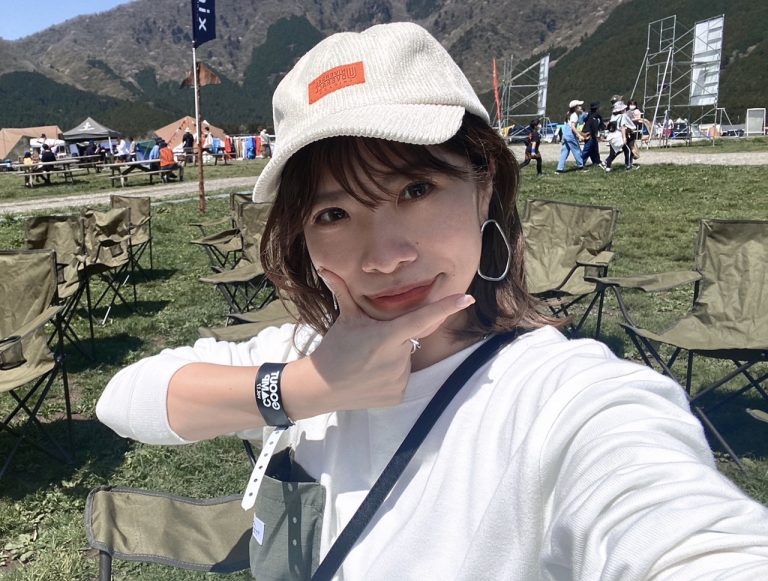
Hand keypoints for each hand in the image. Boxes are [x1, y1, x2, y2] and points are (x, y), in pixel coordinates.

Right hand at [288, 268, 474, 414]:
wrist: (322, 387)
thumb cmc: (335, 348)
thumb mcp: (344, 318)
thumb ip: (343, 291)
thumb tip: (324, 267)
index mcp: (387, 336)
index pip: (422, 317)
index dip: (445, 307)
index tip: (466, 298)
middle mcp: (397, 358)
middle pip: (409, 340)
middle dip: (395, 339)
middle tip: (370, 346)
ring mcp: (399, 379)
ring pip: (406, 360)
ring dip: (393, 357)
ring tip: (368, 363)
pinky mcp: (398, 395)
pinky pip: (402, 379)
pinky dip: (391, 376)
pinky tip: (372, 377)